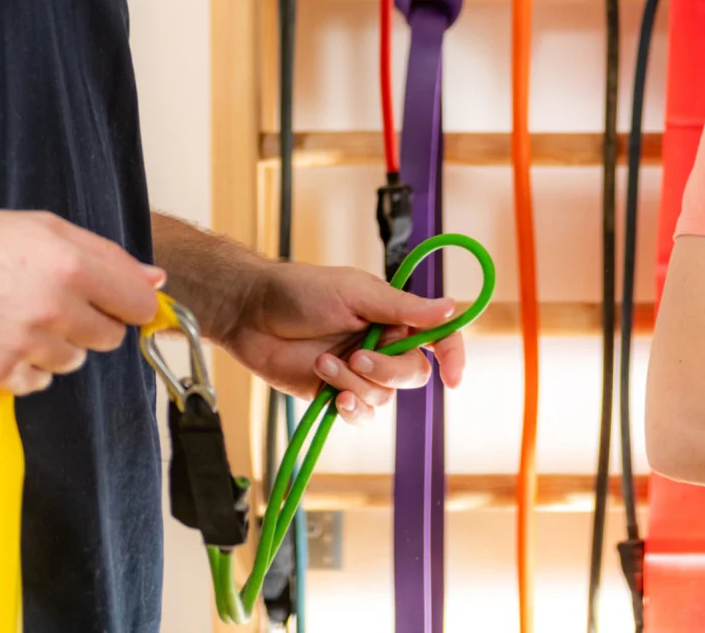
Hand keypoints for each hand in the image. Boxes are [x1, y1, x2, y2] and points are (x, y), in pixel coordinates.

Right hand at [0, 203, 162, 394]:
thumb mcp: (49, 229)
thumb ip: (109, 256)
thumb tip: (156, 281)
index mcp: (73, 267)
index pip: (138, 305)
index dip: (133, 304)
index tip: (123, 303)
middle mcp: (54, 309)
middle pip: (110, 338)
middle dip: (95, 322)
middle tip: (63, 303)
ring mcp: (25, 346)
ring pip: (74, 361)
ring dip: (60, 345)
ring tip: (25, 318)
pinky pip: (38, 383)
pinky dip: (29, 368)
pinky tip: (6, 339)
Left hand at [221, 259, 467, 425]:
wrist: (251, 314)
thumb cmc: (302, 291)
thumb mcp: (356, 293)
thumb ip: (403, 308)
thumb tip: (451, 307)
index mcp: (393, 315)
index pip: (437, 336)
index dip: (452, 355)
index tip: (453, 377)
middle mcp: (382, 344)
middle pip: (413, 373)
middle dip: (388, 370)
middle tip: (357, 355)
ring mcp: (358, 371)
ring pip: (383, 396)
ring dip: (355, 383)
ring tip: (323, 363)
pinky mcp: (334, 394)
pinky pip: (360, 414)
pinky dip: (350, 408)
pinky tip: (333, 396)